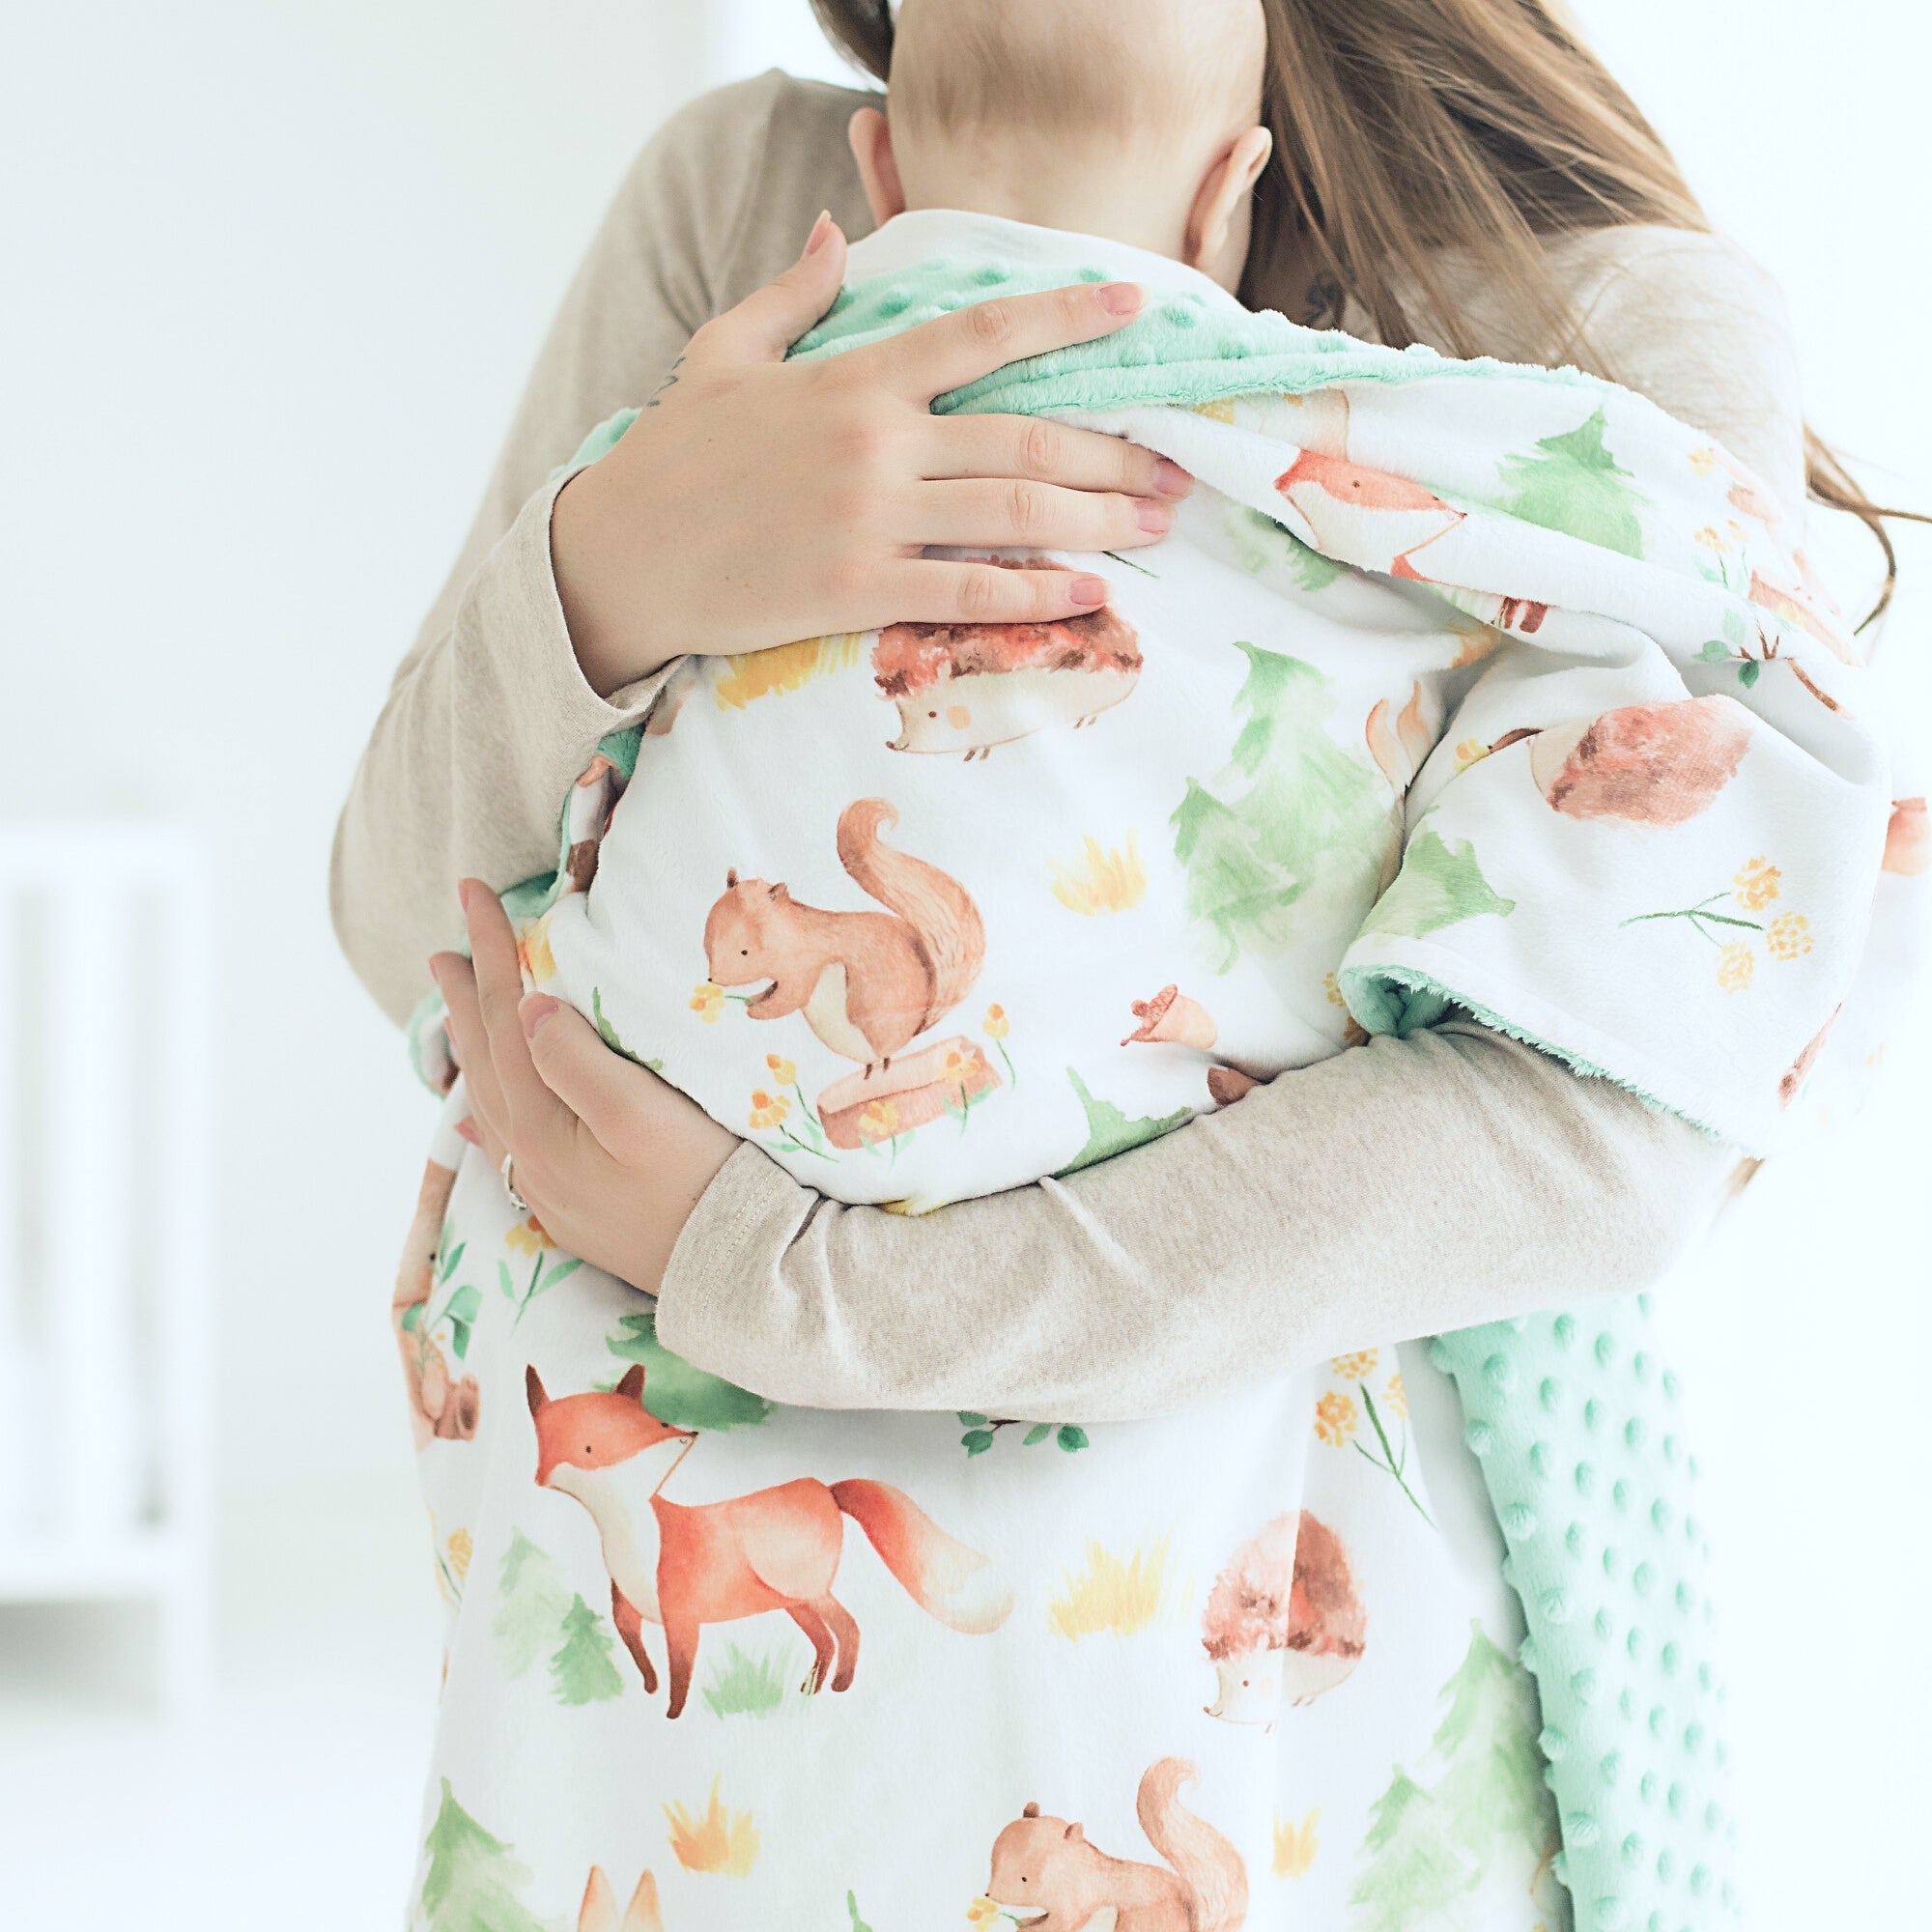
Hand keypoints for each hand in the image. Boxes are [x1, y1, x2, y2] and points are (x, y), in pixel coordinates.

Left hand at [430, 882, 738, 1291]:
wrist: (736, 1274)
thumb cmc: (702, 1184)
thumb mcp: (642, 1115)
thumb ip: (577, 1060)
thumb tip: (527, 1006)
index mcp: (539, 1124)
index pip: (505, 1016)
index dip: (490, 951)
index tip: (474, 893)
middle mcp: (528, 1157)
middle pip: (485, 1057)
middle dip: (467, 994)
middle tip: (445, 944)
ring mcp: (547, 1186)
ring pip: (490, 1099)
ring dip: (472, 1044)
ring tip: (458, 1007)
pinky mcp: (572, 1206)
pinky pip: (507, 1137)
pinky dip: (492, 1099)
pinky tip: (490, 1099)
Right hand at [552, 211, 1191, 695]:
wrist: (620, 556)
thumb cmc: (673, 457)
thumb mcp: (724, 353)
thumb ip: (791, 293)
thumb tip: (833, 232)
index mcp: (854, 377)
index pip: (982, 333)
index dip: (1066, 316)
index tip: (1132, 303)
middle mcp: (877, 443)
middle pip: (1026, 438)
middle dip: (1113, 450)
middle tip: (1172, 464)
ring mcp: (871, 519)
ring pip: (1016, 515)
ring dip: (1100, 519)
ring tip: (1157, 521)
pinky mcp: (859, 591)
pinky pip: (973, 593)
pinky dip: (1042, 596)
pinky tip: (1094, 596)